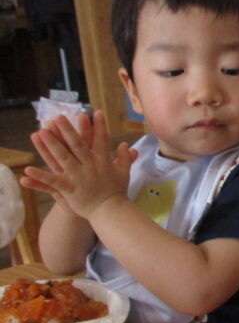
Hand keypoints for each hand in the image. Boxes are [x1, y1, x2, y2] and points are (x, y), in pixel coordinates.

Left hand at [21, 111, 136, 219]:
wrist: (111, 211)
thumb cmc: (117, 191)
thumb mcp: (124, 172)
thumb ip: (125, 157)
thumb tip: (125, 144)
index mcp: (103, 160)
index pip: (101, 139)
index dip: (99, 126)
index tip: (95, 112)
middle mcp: (90, 166)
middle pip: (77, 145)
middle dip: (68, 130)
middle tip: (59, 117)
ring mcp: (79, 176)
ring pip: (63, 158)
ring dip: (52, 144)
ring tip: (41, 132)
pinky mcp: (70, 188)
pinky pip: (53, 181)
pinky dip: (40, 176)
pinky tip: (28, 170)